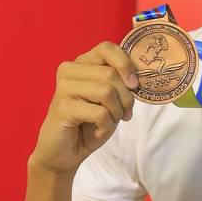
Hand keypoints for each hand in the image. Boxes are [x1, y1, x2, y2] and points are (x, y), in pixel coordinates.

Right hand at [30, 42, 138, 175]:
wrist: (65, 152)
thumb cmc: (89, 123)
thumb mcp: (110, 99)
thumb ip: (120, 83)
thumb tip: (138, 77)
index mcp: (82, 63)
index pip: (107, 48)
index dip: (126, 64)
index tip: (134, 85)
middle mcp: (69, 70)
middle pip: (111, 74)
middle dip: (126, 98)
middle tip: (124, 114)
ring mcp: (63, 87)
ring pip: (106, 91)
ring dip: (116, 112)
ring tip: (109, 122)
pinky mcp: (62, 107)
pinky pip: (99, 112)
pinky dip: (106, 125)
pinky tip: (98, 130)